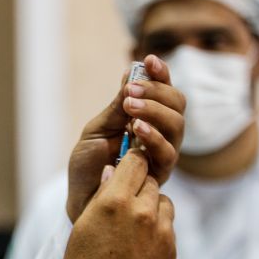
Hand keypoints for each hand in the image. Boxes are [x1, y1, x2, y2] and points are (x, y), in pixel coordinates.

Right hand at [60, 150, 175, 258]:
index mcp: (114, 202)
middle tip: (124, 201)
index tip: (125, 168)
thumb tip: (113, 170)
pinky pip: (168, 225)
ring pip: (163, 201)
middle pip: (150, 180)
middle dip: (139, 185)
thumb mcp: (83, 226)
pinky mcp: (170, 250)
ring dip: (151, 205)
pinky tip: (139, 245)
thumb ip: (102, 195)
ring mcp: (160, 232)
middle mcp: (141, 212)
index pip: (134, 161)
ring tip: (132, 226)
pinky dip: (157, 228)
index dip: (129, 163)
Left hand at [66, 55, 183, 222]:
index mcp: (146, 118)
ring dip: (155, 111)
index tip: (150, 59)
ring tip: (131, 106)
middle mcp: (160, 134)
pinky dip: (154, 137)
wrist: (81, 198)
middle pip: (177, 105)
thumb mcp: (97, 129)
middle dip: (157, 92)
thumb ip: (116, 106)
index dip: (161, 74)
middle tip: (131, 90)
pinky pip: (167, 153)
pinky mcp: (159, 175)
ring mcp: (162, 154)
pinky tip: (137, 128)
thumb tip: (131, 72)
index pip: (163, 91)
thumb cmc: (88, 165)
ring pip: (177, 126)